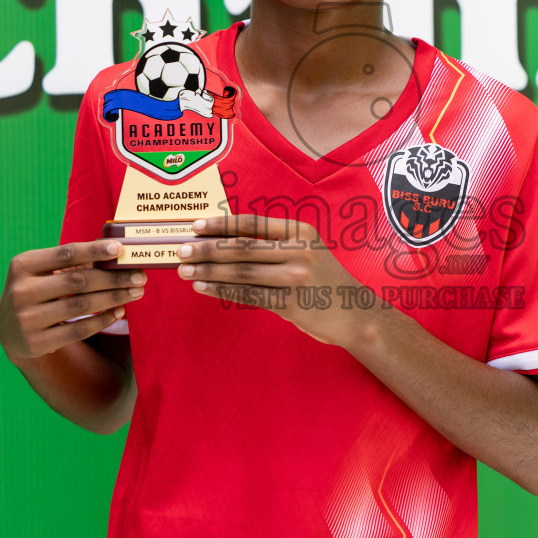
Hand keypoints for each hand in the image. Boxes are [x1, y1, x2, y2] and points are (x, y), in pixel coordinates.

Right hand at [0, 241, 147, 363]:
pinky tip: (119, 312)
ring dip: (113, 298)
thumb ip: (71, 261)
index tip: (120, 248)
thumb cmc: (36, 291)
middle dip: (113, 278)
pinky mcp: (37, 343)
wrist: (10, 331)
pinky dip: (102, 320)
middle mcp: (21, 291)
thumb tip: (114, 251)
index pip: (65, 254)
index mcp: (23, 266)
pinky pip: (77, 330)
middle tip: (140, 276)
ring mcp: (27, 319)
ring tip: (135, 292)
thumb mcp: (42, 272)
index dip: (94, 251)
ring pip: (80, 306)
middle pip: (77, 281)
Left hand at [175, 215, 375, 347]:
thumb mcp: (306, 251)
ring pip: (241, 272)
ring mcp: (295, 277)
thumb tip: (224, 241)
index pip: (252, 224)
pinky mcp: (291, 303)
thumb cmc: (322, 280)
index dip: (221, 224)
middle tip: (181, 250)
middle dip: (207, 249)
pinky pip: (248, 295)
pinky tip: (203, 288)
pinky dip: (221, 291)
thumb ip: (275, 244)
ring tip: (185, 271)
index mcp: (299, 231)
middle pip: (242, 248)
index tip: (196, 226)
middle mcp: (298, 251)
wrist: (355, 313)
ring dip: (209, 271)